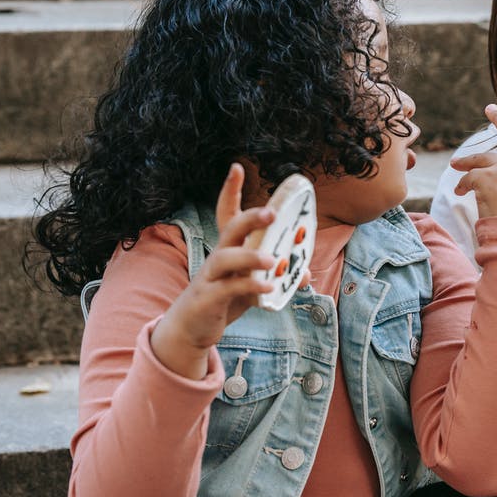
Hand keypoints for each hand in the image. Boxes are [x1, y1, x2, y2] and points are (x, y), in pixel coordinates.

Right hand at [152, 163, 275, 378]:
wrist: (191, 328)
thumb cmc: (223, 299)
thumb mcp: (252, 287)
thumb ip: (277, 277)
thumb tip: (305, 273)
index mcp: (228, 249)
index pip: (227, 213)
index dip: (230, 190)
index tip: (237, 168)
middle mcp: (218, 257)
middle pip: (231, 229)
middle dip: (251, 218)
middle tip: (272, 213)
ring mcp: (211, 277)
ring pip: (226, 258)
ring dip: (250, 256)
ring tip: (272, 260)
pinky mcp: (209, 298)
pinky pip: (229, 288)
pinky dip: (249, 285)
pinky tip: (268, 286)